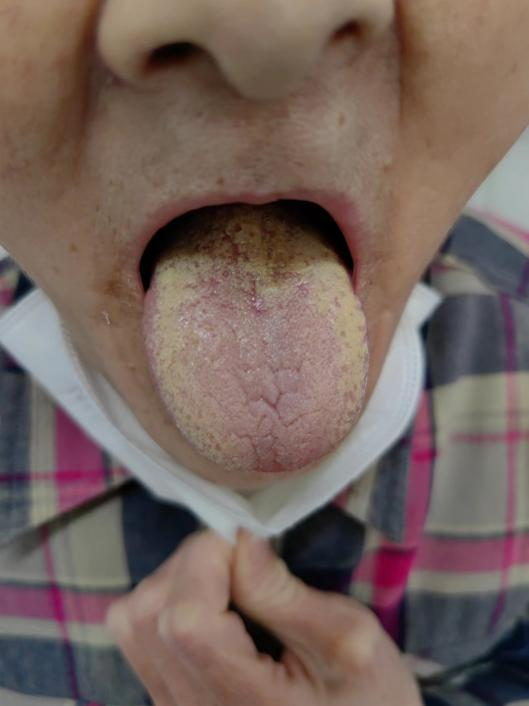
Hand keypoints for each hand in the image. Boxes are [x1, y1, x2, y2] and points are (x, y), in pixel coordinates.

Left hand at [106, 528, 422, 705]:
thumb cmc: (369, 699)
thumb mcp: (348, 640)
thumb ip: (283, 591)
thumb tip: (237, 538)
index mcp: (245, 704)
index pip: (184, 620)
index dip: (205, 560)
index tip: (246, 541)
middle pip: (146, 614)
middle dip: (191, 562)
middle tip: (242, 558)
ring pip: (131, 620)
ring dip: (177, 578)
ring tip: (230, 579)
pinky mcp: (170, 698)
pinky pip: (140, 635)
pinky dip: (170, 598)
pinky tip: (217, 603)